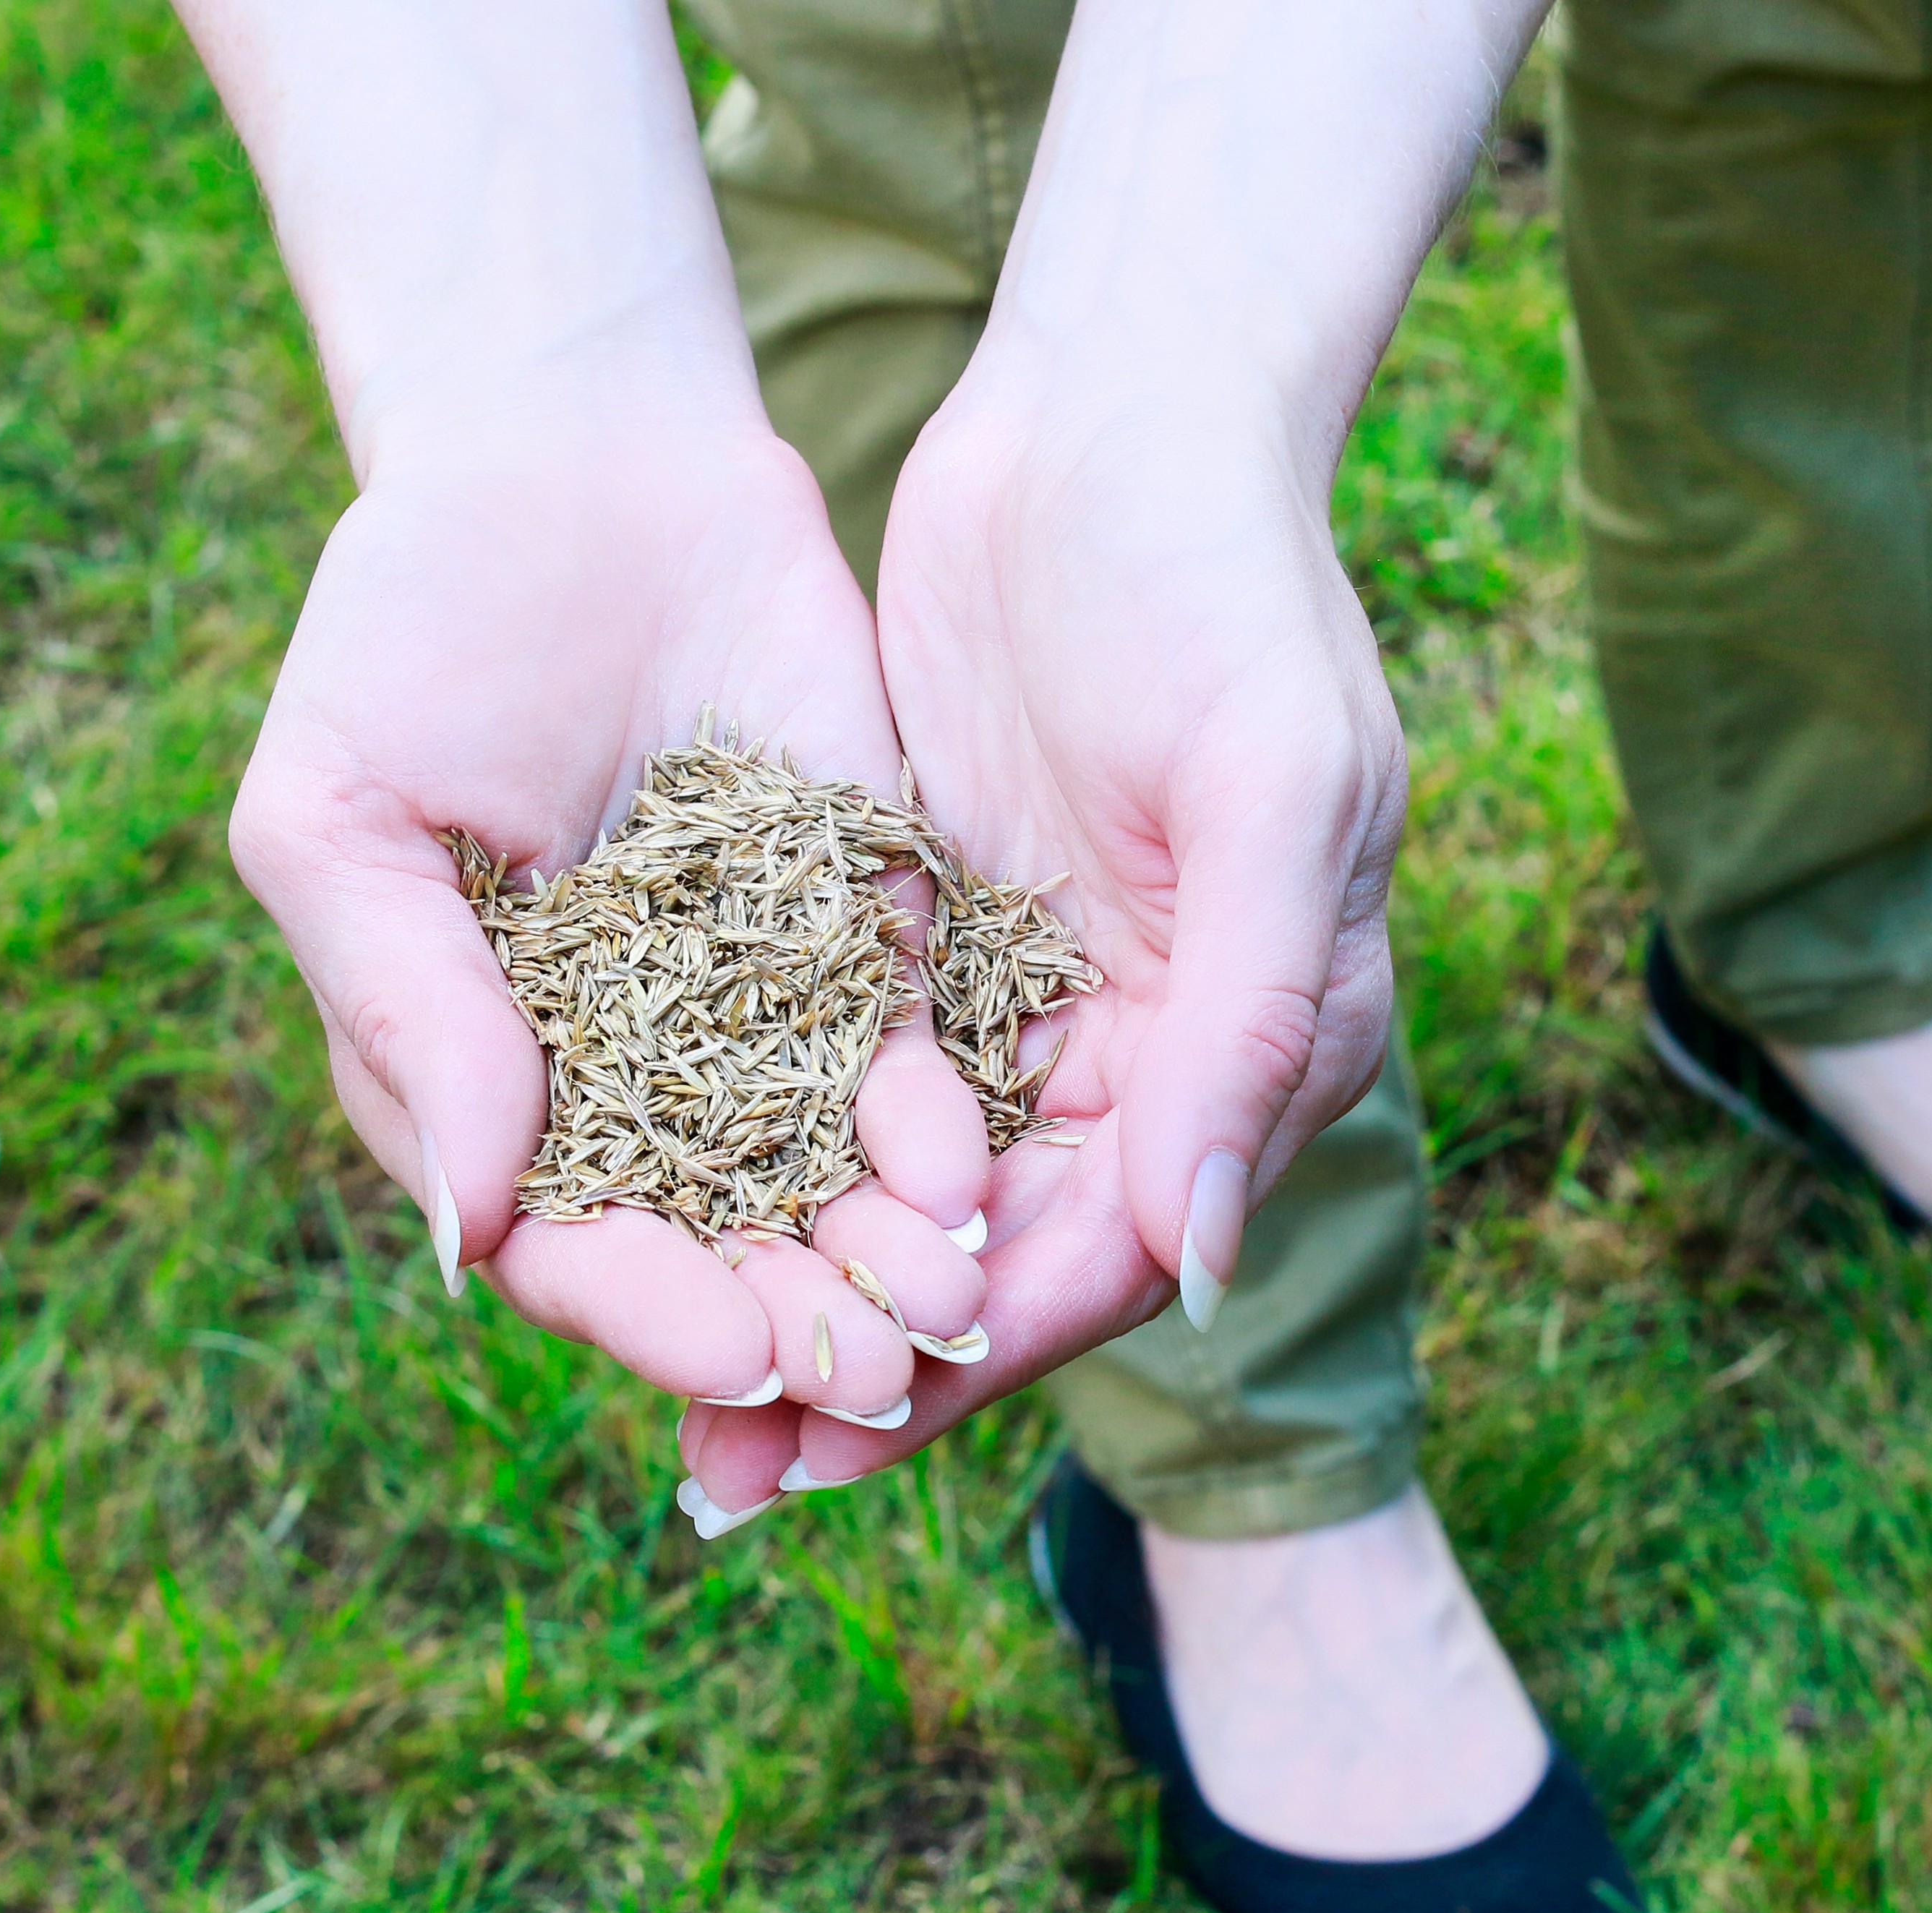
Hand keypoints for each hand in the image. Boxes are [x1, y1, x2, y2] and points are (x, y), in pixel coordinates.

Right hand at [228, 413, 993, 1442]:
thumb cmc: (408, 633)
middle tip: (875, 1377)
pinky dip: (933, 1116)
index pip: (569, 1243)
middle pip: (716, 1244)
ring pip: (824, 1177)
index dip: (647, 1309)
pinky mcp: (857, 926)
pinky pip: (900, 1049)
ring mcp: (752, 1010)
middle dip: (796, 1318)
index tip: (731, 1350)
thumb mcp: (342, 812)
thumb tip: (467, 1236)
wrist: (570, 458)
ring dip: (886, 1253)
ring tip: (951, 1306)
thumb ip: (410, 1012)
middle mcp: (630, 1077)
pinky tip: (967, 1164)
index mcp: (486, 1080)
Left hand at [678, 363, 1409, 1500]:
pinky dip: (772, 1173)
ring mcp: (1041, 1002)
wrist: (1120, 415)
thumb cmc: (1225, 582)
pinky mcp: (940, 940)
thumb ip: (1250, 1022)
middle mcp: (1154, 1056)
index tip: (845, 1433)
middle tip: (721, 1478)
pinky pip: (852, 1097)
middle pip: (1001, 1260)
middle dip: (864, 1366)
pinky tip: (660, 1230)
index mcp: (1258, 1049)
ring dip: (803, 1297)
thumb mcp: (1271, 786)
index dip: (979, 1348)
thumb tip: (1203, 1267)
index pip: (1114, 1247)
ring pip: (915, 1202)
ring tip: (674, 1409)